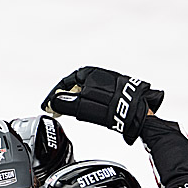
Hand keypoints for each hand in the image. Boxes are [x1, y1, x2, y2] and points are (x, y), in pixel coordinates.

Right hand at [41, 66, 163, 144]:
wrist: (140, 114)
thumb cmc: (116, 108)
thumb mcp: (85, 106)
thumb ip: (67, 104)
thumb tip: (54, 102)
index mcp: (90, 73)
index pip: (65, 83)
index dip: (53, 96)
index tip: (46, 106)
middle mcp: (99, 75)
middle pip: (74, 86)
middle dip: (63, 98)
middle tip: (55, 111)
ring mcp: (109, 84)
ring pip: (85, 91)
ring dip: (74, 101)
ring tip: (68, 112)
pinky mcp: (116, 92)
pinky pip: (95, 96)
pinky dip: (86, 103)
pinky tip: (86, 112)